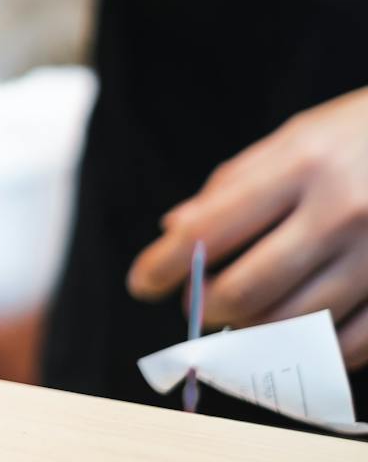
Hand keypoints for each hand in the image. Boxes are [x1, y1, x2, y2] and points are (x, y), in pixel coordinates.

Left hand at [129, 87, 367, 364]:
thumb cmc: (356, 137)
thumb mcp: (293, 139)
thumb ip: (232, 184)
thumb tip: (173, 231)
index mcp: (300, 166)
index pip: (211, 227)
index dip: (164, 264)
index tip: (140, 284)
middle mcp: (339, 212)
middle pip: (249, 289)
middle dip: (208, 308)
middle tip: (197, 306)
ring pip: (296, 324)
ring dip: (255, 332)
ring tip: (242, 318)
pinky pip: (351, 343)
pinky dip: (312, 348)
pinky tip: (295, 335)